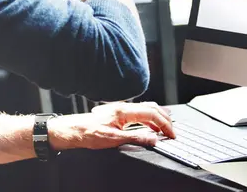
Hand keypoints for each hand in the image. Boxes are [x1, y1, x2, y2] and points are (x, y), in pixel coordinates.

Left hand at [47, 102, 174, 150]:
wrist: (74, 130)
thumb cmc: (89, 133)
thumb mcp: (114, 139)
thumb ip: (136, 137)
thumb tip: (153, 139)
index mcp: (124, 110)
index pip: (152, 113)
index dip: (164, 124)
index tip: (171, 134)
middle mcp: (124, 107)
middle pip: (152, 107)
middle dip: (165, 118)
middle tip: (172, 131)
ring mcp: (121, 109)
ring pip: (146, 108)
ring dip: (158, 117)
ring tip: (165, 128)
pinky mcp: (118, 113)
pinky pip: (139, 112)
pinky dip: (149, 118)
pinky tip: (150, 126)